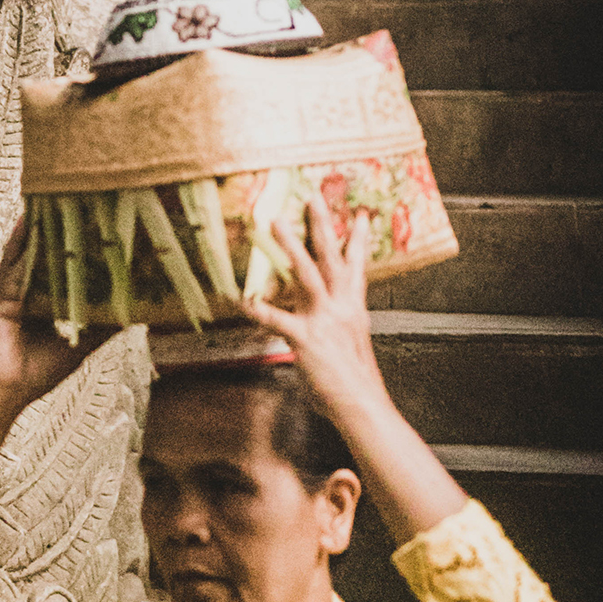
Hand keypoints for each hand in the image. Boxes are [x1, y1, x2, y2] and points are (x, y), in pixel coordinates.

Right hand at [0, 211, 106, 496]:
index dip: (83, 239)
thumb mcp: (85, 342)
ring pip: (31, 248)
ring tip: (51, 193)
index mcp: (51, 295)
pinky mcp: (4, 295)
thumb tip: (142, 311)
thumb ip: (106, 323)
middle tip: (77, 191)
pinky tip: (28, 222)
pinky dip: (21, 244)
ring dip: (40, 223)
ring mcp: (16, 288)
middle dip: (59, 221)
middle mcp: (32, 286)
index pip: (69, 261)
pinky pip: (14, 265)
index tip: (101, 214)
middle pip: (48, 248)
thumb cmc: (44, 368)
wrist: (12, 390)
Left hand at [243, 191, 388, 426]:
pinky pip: (277, 319)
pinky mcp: (307, 339)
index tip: (361, 214)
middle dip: (322, 225)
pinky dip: (258, 308)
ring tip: (274, 222)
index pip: (357, 266)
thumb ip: (338, 325)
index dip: (359, 239)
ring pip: (307, 274)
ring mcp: (324, 320)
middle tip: (313, 197)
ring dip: (291, 247)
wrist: (362, 404)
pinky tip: (240, 299)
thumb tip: (327, 321)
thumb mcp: (352, 344)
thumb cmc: (355, 381)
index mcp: (354, 308)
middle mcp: (342, 307)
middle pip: (332, 257)